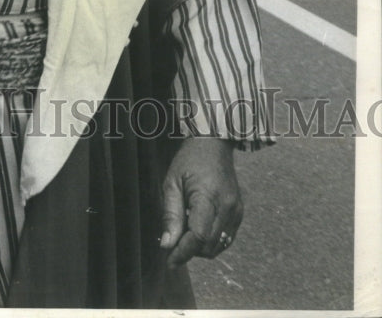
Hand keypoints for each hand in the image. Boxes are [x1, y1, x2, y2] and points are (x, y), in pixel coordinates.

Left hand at [160, 137, 242, 267]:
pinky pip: (226, 239)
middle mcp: (227, 206)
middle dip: (189, 250)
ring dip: (200, 247)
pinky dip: (211, 241)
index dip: (183, 252)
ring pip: (218, 246)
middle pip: (208, 245)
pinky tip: (199, 227)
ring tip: (185, 229)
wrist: (213, 145)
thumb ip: (170, 215)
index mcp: (208, 196)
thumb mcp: (172, 183)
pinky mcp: (239, 213)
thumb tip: (167, 245)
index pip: (198, 236)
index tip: (170, 261)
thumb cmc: (189, 161)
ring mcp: (236, 211)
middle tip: (173, 240)